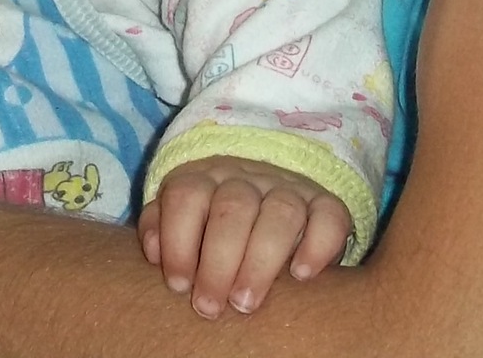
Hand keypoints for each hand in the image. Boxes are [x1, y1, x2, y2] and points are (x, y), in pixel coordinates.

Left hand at [137, 156, 351, 319]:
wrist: (270, 194)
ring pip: (281, 211)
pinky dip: (317, 246)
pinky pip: (329, 215)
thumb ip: (161, 227)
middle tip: (210, 306)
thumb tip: (153, 253)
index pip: (186, 195)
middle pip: (233, 207)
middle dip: (218, 261)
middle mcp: (247, 177)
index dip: (178, 240)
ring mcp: (288, 188)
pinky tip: (301, 276)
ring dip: (261, 260)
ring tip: (246, 302)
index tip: (178, 286)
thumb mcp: (184, 218)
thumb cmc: (213, 222)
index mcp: (206, 177)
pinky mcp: (325, 203)